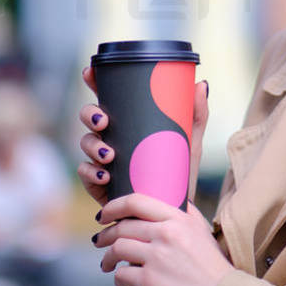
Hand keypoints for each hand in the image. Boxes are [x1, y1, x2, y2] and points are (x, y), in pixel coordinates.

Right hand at [77, 67, 209, 206]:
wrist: (174, 212)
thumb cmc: (179, 174)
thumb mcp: (190, 143)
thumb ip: (196, 115)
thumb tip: (202, 84)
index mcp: (129, 122)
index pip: (107, 97)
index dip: (94, 81)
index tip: (91, 72)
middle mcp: (112, 137)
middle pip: (89, 116)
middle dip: (90, 114)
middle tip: (103, 120)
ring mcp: (101, 160)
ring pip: (85, 143)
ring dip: (92, 145)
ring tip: (108, 154)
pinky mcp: (98, 184)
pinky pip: (84, 173)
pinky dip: (90, 172)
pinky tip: (104, 175)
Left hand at [94, 193, 232, 285]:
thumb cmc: (211, 266)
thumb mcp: (201, 230)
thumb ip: (184, 213)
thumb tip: (167, 198)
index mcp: (178, 219)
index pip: (136, 202)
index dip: (114, 206)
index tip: (105, 214)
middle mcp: (166, 234)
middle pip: (122, 227)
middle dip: (106, 235)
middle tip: (101, 240)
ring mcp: (156, 257)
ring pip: (117, 248)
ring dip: (107, 257)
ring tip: (107, 264)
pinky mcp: (149, 281)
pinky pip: (121, 274)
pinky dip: (118, 279)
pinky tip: (122, 283)